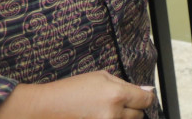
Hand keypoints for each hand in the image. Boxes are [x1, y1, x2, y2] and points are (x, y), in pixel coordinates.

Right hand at [0, 72, 154, 118]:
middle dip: (132, 108)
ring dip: (122, 116)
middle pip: (138, 115)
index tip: (143, 96)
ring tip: (105, 109)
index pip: (146, 100)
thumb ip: (125, 84)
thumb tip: (146, 90)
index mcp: (116, 95)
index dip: (146, 97)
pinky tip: (100, 115)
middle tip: (117, 102)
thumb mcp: (100, 77)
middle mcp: (113, 114)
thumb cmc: (70, 90)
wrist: (44, 108)